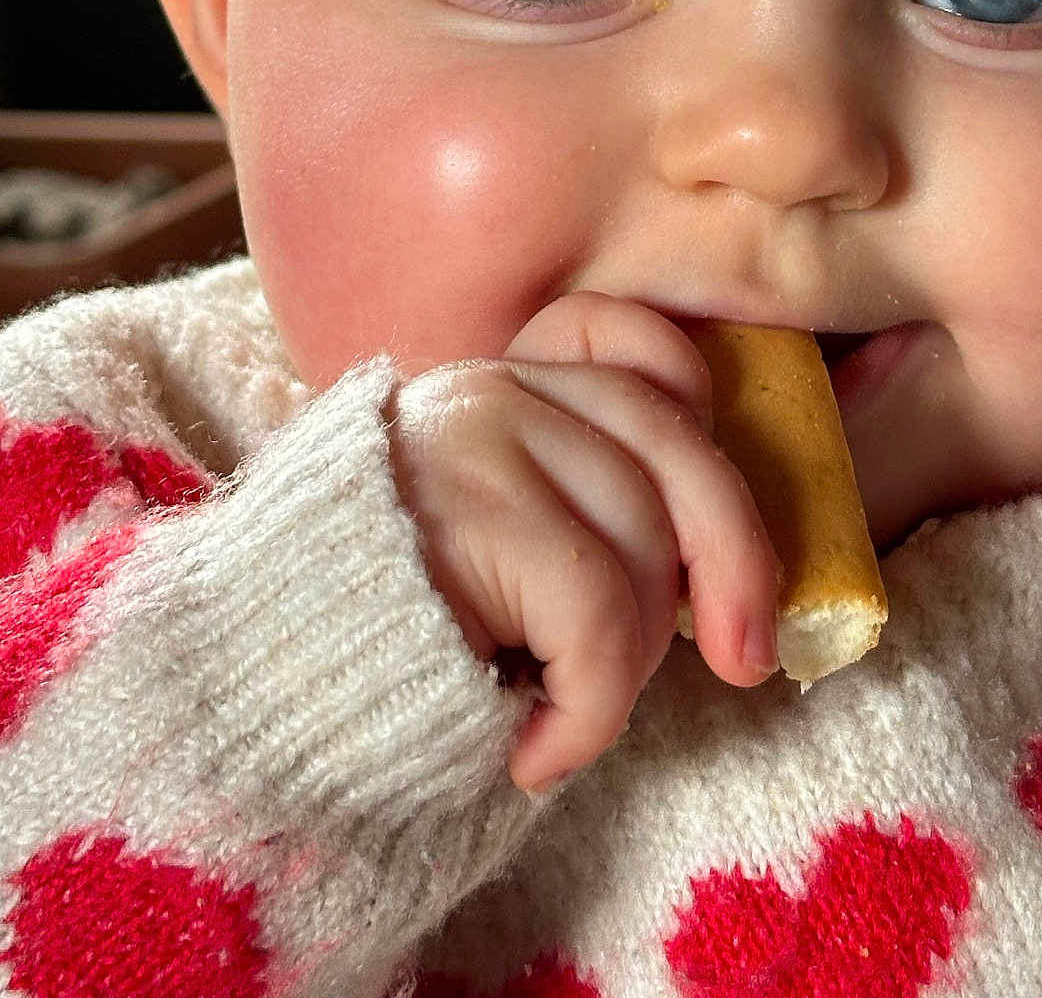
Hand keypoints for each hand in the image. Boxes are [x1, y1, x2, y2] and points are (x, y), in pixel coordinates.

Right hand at [387, 292, 781, 793]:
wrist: (229, 688)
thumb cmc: (371, 636)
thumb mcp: (479, 542)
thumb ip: (566, 504)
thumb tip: (711, 572)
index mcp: (501, 381)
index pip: (637, 351)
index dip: (702, 435)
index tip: (713, 538)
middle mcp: (492, 386)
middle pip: (673, 446)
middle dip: (737, 560)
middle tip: (750, 659)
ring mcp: (476, 436)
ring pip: (640, 548)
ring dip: (625, 667)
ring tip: (561, 715)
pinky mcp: (465, 509)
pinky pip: (597, 618)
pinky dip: (589, 710)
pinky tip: (532, 752)